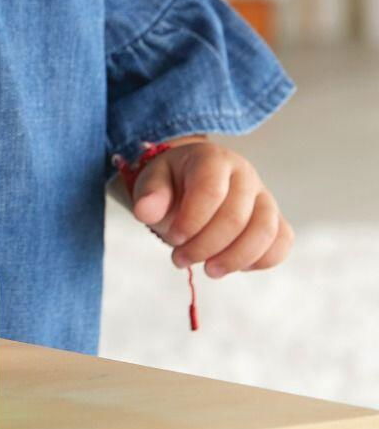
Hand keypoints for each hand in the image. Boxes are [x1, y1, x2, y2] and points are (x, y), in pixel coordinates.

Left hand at [130, 141, 293, 277]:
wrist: (192, 182)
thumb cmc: (172, 182)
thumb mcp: (153, 180)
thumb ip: (150, 194)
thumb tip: (145, 212)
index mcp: (213, 158)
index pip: (210, 191)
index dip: (192, 221)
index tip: (173, 239)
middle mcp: (244, 174)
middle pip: (236, 217)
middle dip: (206, 246)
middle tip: (179, 259)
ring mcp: (264, 196)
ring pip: (265, 231)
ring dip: (235, 259)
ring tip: (208, 270)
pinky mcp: (276, 218)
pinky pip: (282, 241)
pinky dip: (262, 260)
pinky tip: (233, 266)